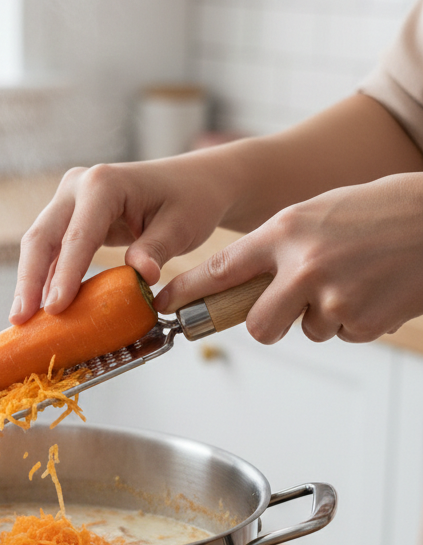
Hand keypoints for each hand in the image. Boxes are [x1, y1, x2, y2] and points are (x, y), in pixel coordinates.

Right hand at [8, 158, 231, 323]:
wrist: (193, 183)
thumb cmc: (191, 200)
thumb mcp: (181, 226)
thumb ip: (156, 249)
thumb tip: (142, 276)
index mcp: (104, 184)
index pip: (78, 235)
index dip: (64, 274)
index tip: (55, 309)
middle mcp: (78, 187)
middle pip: (42, 237)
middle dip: (29, 280)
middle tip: (20, 318)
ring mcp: (69, 201)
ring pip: (39, 244)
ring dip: (30, 283)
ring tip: (23, 320)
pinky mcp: (70, 218)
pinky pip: (52, 251)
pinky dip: (45, 279)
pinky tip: (40, 308)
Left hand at [155, 173, 422, 343]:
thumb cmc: (380, 210)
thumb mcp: (316, 213)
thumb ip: (277, 247)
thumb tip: (240, 283)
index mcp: (285, 231)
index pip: (221, 269)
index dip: (187, 292)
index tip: (164, 305)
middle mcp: (303, 266)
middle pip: (258, 326)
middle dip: (269, 322)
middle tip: (289, 307)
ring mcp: (334, 297)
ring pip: (306, 330)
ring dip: (323, 315)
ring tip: (354, 277)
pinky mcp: (364, 321)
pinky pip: (343, 334)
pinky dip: (355, 319)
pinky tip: (375, 288)